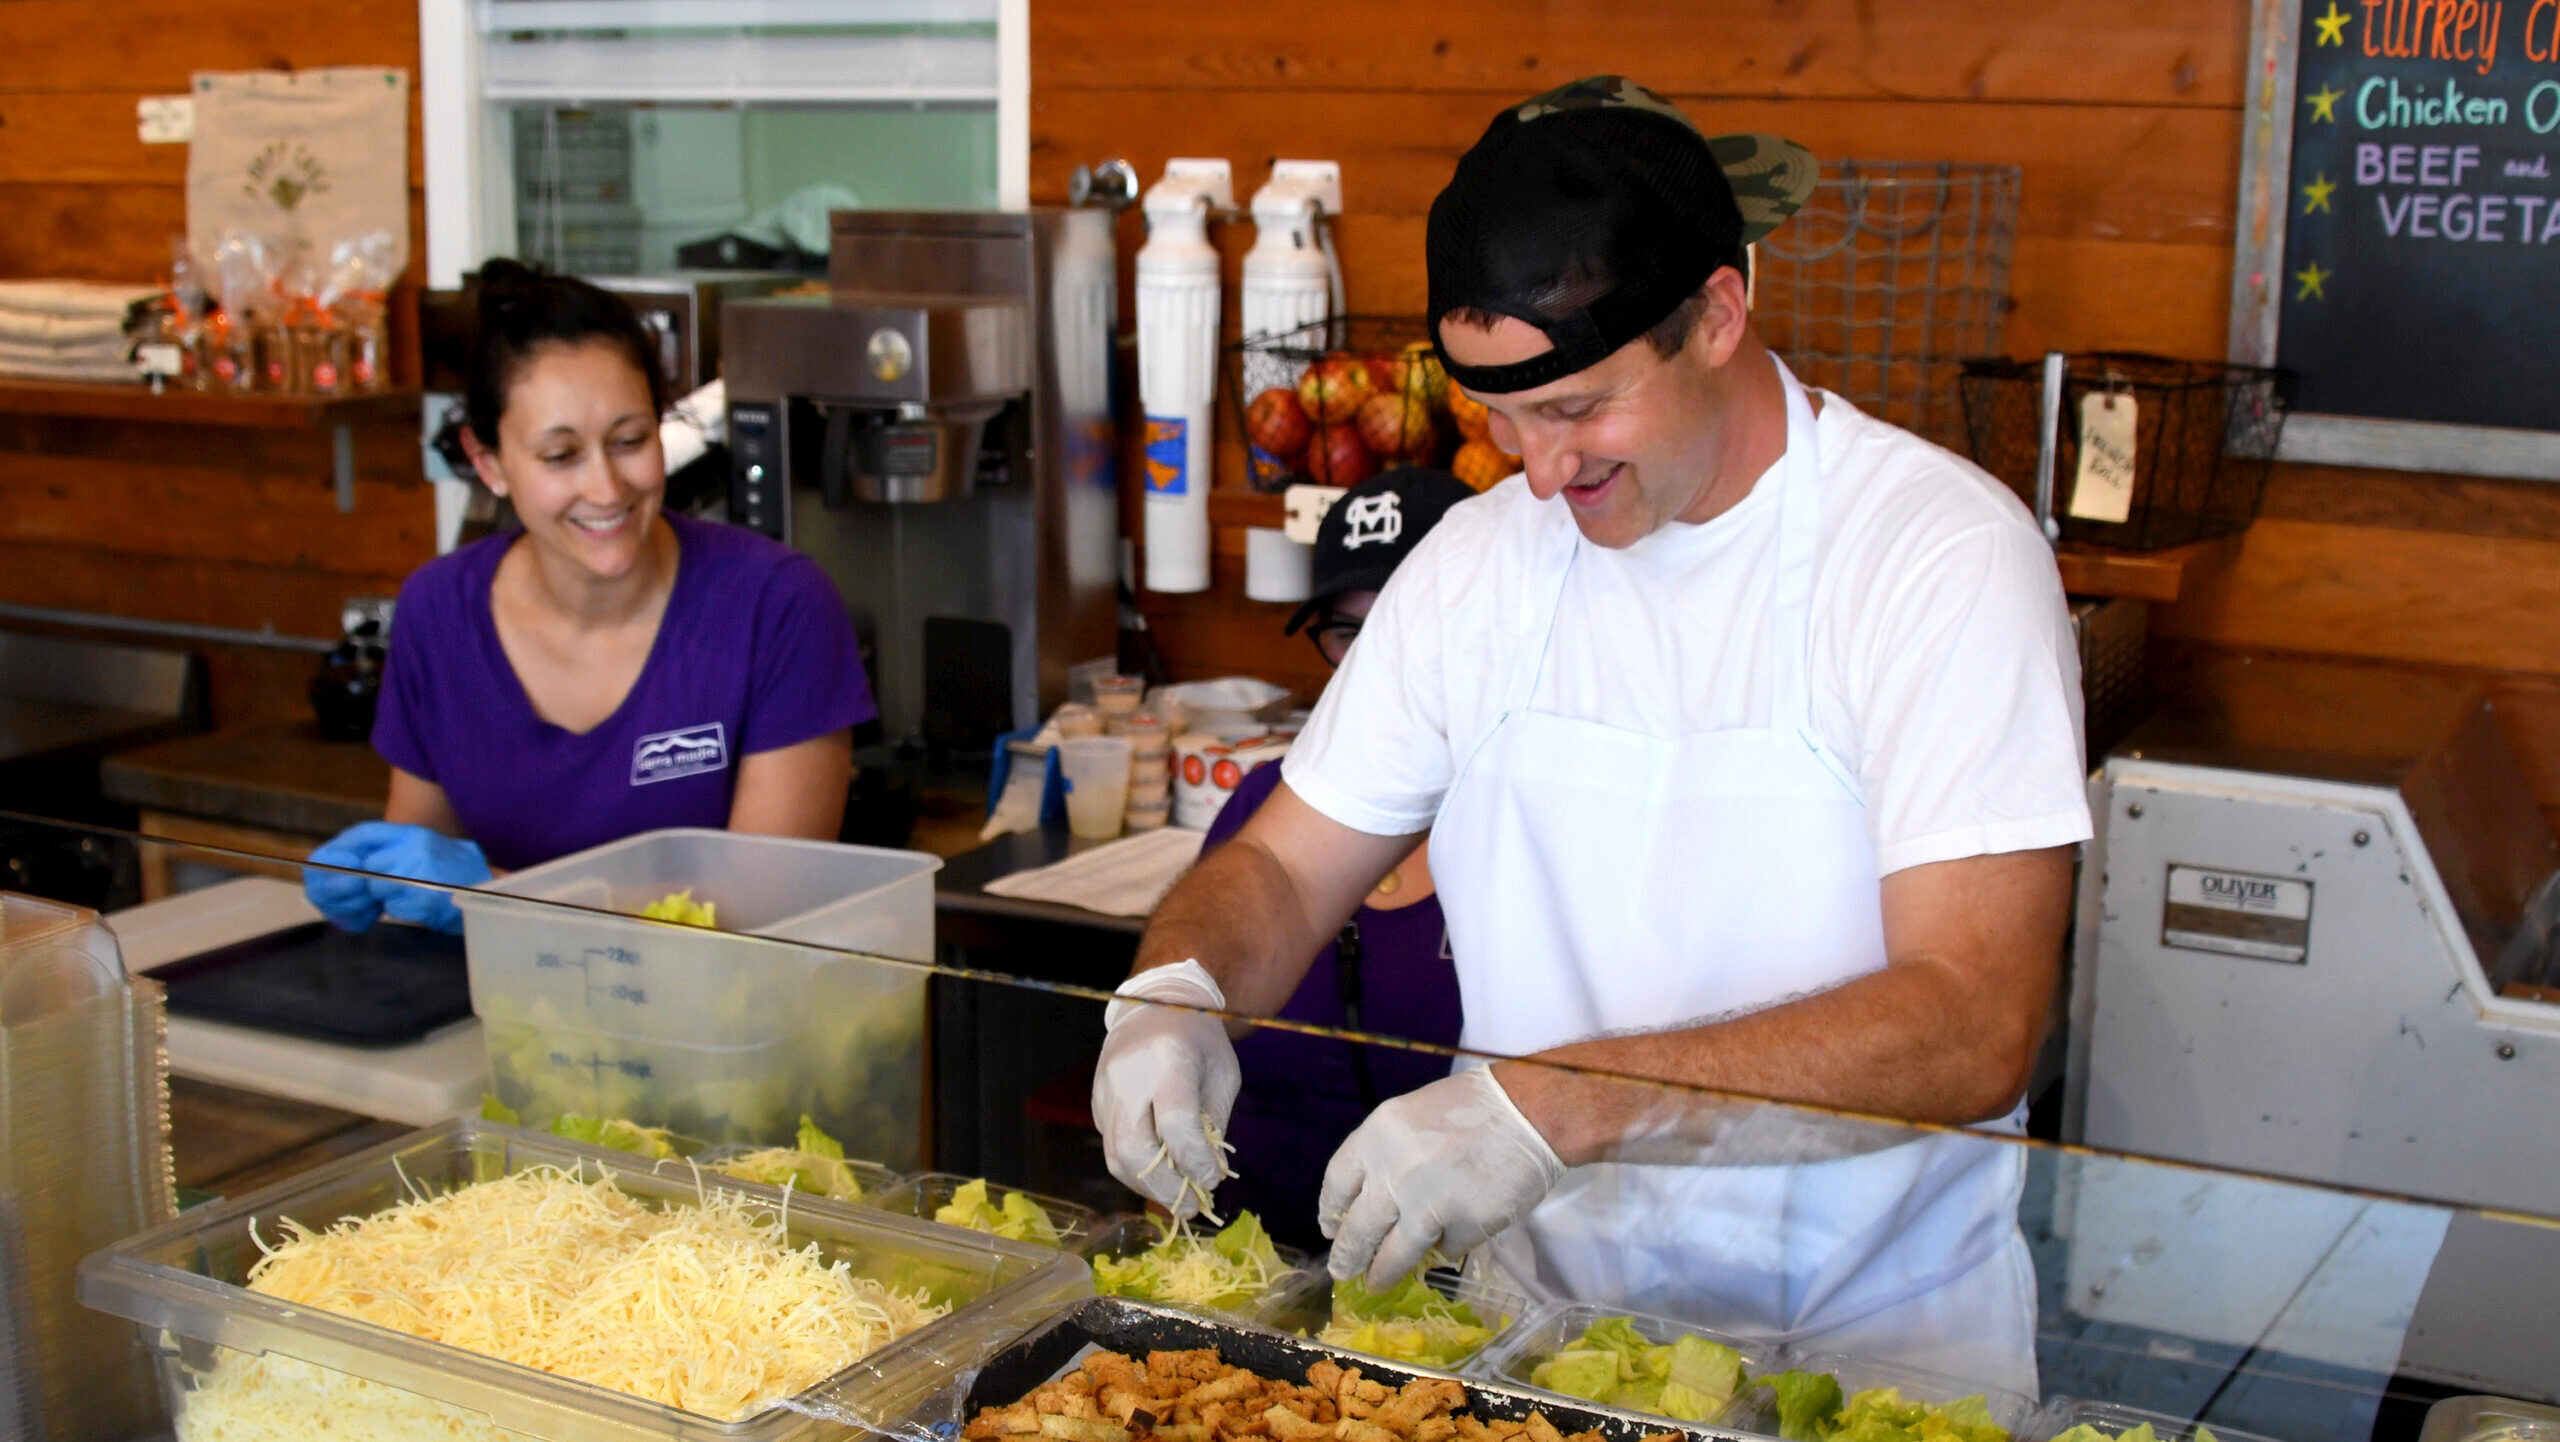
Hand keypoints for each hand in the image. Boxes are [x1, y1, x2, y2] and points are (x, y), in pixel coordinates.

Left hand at [302, 821, 490, 935]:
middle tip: (372, 898)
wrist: (492, 892)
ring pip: (380, 888)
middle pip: (367, 867)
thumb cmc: (450, 875)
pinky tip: (420, 908)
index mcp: (412, 833)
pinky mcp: (431, 894)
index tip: (326, 874)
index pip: (362, 835)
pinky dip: (404, 912)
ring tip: (409, 899)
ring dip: (387, 900)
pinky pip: (398, 907)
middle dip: (363, 887)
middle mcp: (417, 845)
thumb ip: (382, 858)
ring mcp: (425, 868)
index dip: (338, 854)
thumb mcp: (417, 855)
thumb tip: (334, 871)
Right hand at [1092, 961, 1240, 1216]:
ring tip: (1177, 1197)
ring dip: (1148, 1187)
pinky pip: (1111, 1147)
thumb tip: (1206, 1176)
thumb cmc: (1199, 1040)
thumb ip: (1213, 1123)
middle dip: (1165, 1188)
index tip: (1213, 1180)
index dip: (1195, 1161)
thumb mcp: (1222, 1073)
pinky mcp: (1096, 1102)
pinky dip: (1136, 1170)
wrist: (1154, 1005)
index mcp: (1169, 1059)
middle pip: (1135, 1148)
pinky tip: (1160, 1174)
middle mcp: (1128, 1076)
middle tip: (1191, 1207)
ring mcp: (1105, 1090)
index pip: (1175, 1122)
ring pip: (1117, 1156)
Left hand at [1318, 1066, 1566, 1289]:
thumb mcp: (1411, 1117)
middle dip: (1349, 1256)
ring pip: (1394, 1254)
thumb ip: (1386, 1155)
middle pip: (1359, 1228)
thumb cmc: (1473, 1107)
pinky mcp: (1462, 1228)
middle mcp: (1393, 1172)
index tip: (1330, 1228)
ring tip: (1376, 1283)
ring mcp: (1427, 1204)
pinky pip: (1444, 1250)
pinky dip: (1445, 1247)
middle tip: (1343, 1271)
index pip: (1337, 1183)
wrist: (1529, 1112)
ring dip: (1383, 1273)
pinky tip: (1451, 1236)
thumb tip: (1370, 1201)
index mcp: (1377, 1136)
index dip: (1331, 1211)